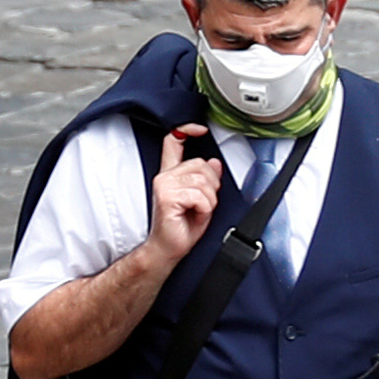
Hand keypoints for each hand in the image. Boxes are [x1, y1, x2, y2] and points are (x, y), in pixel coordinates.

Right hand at [145, 127, 221, 266]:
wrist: (168, 249)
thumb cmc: (182, 227)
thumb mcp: (201, 199)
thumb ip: (206, 179)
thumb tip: (214, 164)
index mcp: (170, 174)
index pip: (173, 141)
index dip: (187, 129)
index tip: (200, 129)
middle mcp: (164, 177)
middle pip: (201, 164)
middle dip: (211, 186)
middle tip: (202, 203)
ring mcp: (164, 185)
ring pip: (203, 180)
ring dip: (208, 199)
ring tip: (198, 211)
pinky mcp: (167, 197)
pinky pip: (200, 195)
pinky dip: (204, 208)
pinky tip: (195, 214)